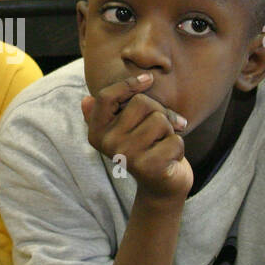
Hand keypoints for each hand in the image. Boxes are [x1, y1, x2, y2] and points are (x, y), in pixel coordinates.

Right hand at [81, 72, 192, 201]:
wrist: (161, 185)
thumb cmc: (146, 148)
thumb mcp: (127, 127)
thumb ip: (109, 113)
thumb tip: (86, 100)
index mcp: (97, 132)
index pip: (106, 97)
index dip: (128, 83)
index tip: (149, 79)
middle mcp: (107, 144)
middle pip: (141, 103)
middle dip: (160, 112)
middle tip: (160, 129)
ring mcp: (126, 156)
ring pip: (160, 120)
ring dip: (170, 131)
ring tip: (162, 144)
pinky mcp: (148, 167)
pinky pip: (174, 140)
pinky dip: (179, 147)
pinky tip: (170, 158)